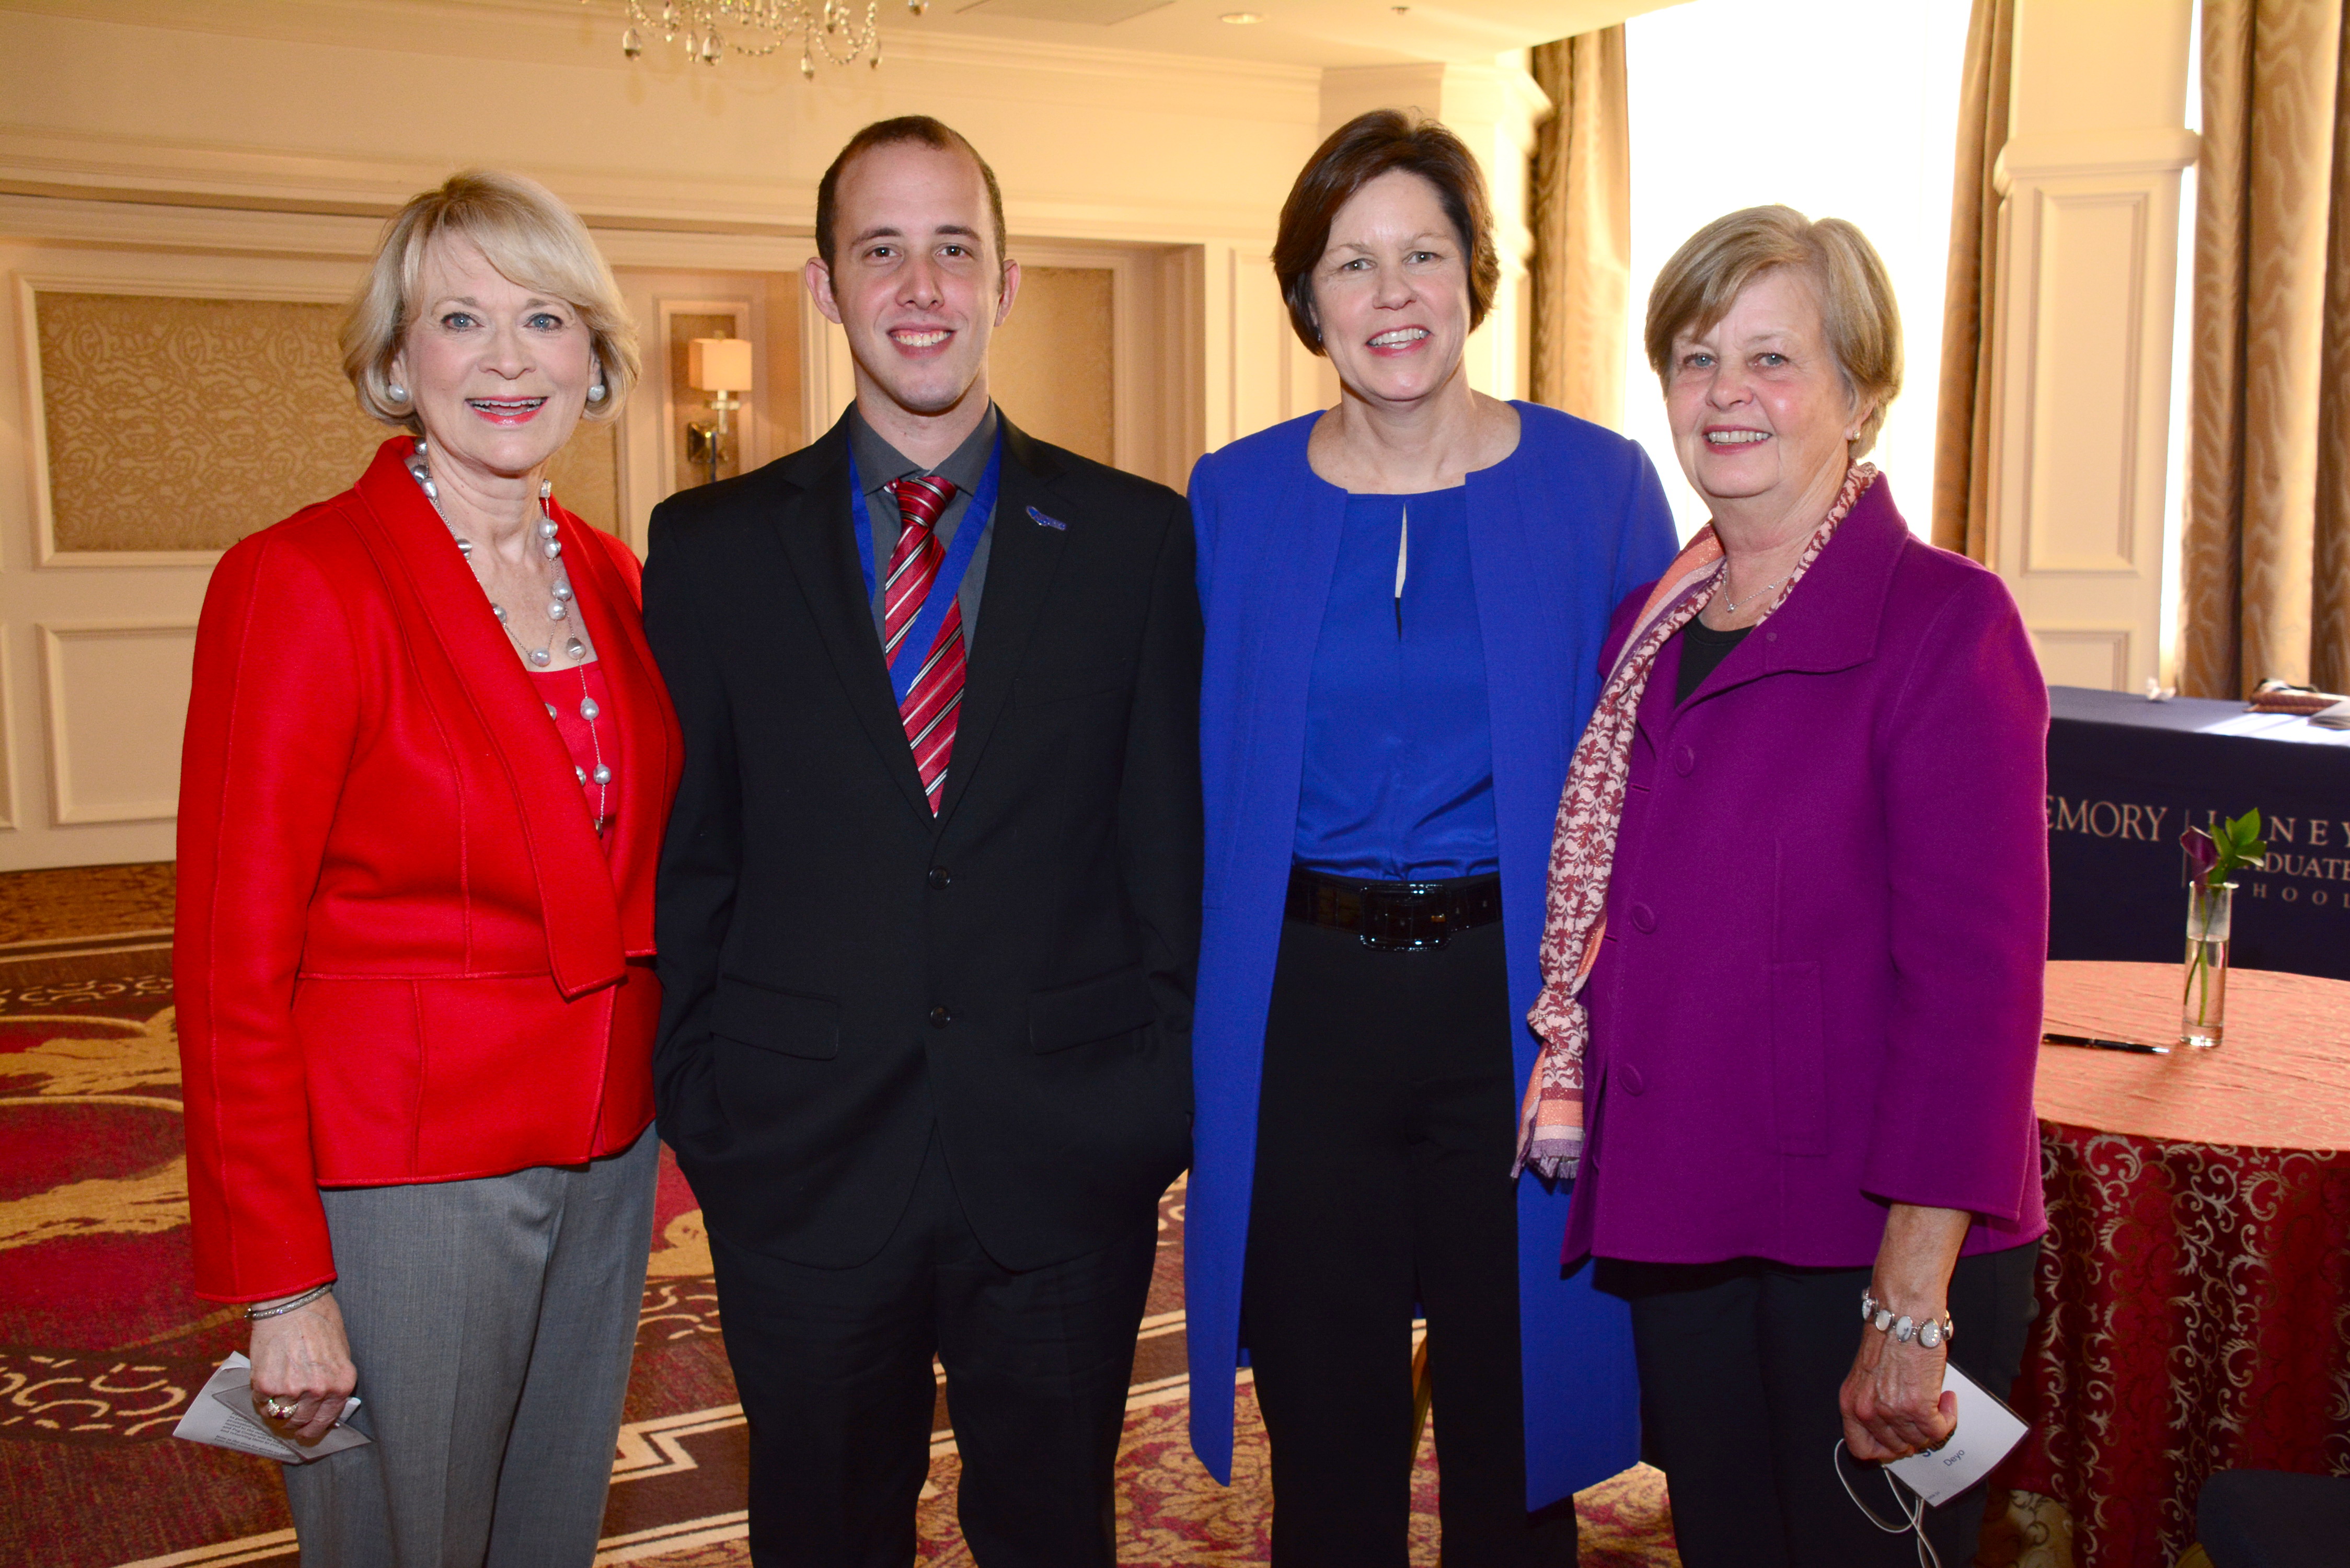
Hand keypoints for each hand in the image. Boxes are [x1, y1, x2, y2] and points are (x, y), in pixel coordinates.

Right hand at [248, 1291, 356, 1445]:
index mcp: (341, 1384)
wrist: (293, 1301)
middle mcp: (319, 1391)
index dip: (315, 1429)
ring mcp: (292, 1390)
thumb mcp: (340, 1351)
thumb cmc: (319, 1320)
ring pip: (280, 1418)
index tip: (307, 1432)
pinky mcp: (266, 1385)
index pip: (327, 1420)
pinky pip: (261, 1404)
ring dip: (277, 1414)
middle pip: (302, 1423)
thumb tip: (325, 1403)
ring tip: (275, 1402)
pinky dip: (261, 1400)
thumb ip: (333, 1379)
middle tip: (288, 1419)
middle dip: (295, 1424)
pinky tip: (265, 1387)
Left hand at [1839, 1323, 1955, 1461]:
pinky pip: (1939, 1429)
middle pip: (1895, 1447)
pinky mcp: (1918, 1407)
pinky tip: (1946, 1400)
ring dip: (1933, 1424)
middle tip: (1923, 1418)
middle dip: (1913, 1436)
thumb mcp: (1867, 1375)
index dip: (1882, 1451)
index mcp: (1851, 1403)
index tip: (1896, 1443)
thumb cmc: (1887, 1337)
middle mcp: (1867, 1411)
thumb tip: (1892, 1426)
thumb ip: (1873, 1402)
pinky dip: (1948, 1418)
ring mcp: (1892, 1411)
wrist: (1902, 1316)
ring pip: (1920, 1440)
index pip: (1861, 1448)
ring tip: (1936, 1402)